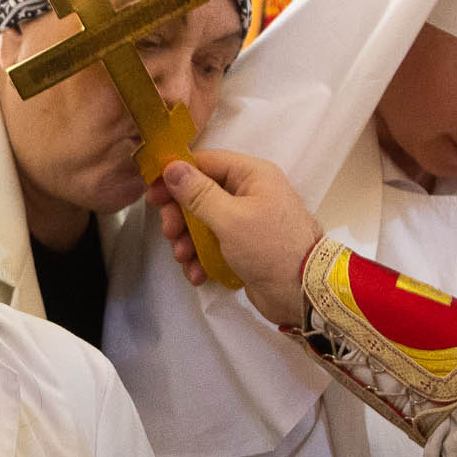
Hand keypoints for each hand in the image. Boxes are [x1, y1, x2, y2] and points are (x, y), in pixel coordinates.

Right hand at [148, 151, 322, 326]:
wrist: (303, 293)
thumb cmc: (270, 248)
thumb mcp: (230, 218)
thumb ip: (198, 192)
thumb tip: (172, 167)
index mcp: (253, 175)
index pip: (206, 163)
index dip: (177, 176)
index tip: (154, 194)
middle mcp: (251, 194)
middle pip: (201, 194)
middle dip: (181, 216)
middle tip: (170, 233)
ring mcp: (248, 222)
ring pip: (204, 223)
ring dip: (188, 241)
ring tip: (184, 258)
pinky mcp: (245, 248)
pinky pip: (215, 245)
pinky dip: (202, 258)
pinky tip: (196, 273)